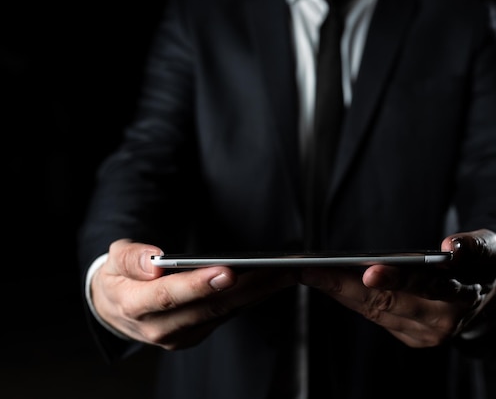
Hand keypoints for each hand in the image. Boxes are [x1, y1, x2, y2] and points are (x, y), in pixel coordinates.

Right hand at [90, 239, 297, 349]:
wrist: (115, 308)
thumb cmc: (118, 279)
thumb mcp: (112, 260)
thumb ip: (130, 258)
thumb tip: (153, 260)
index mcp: (135, 306)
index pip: (169, 296)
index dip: (199, 285)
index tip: (227, 272)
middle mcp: (160, 328)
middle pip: (208, 308)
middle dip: (246, 288)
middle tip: (276, 269)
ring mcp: (181, 335)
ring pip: (224, 313)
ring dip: (258, 292)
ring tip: (285, 271)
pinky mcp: (197, 334)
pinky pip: (227, 315)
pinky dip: (251, 297)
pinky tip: (271, 282)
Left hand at [297, 229, 495, 347]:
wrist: (489, 294)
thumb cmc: (481, 261)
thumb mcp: (488, 246)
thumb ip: (474, 245)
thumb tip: (451, 247)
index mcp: (465, 294)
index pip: (429, 285)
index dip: (398, 279)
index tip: (369, 271)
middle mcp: (444, 321)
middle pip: (391, 303)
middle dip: (350, 286)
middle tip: (315, 270)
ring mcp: (427, 334)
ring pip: (378, 311)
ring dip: (341, 292)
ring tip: (311, 273)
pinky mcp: (414, 338)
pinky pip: (377, 317)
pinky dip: (351, 299)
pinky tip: (328, 282)